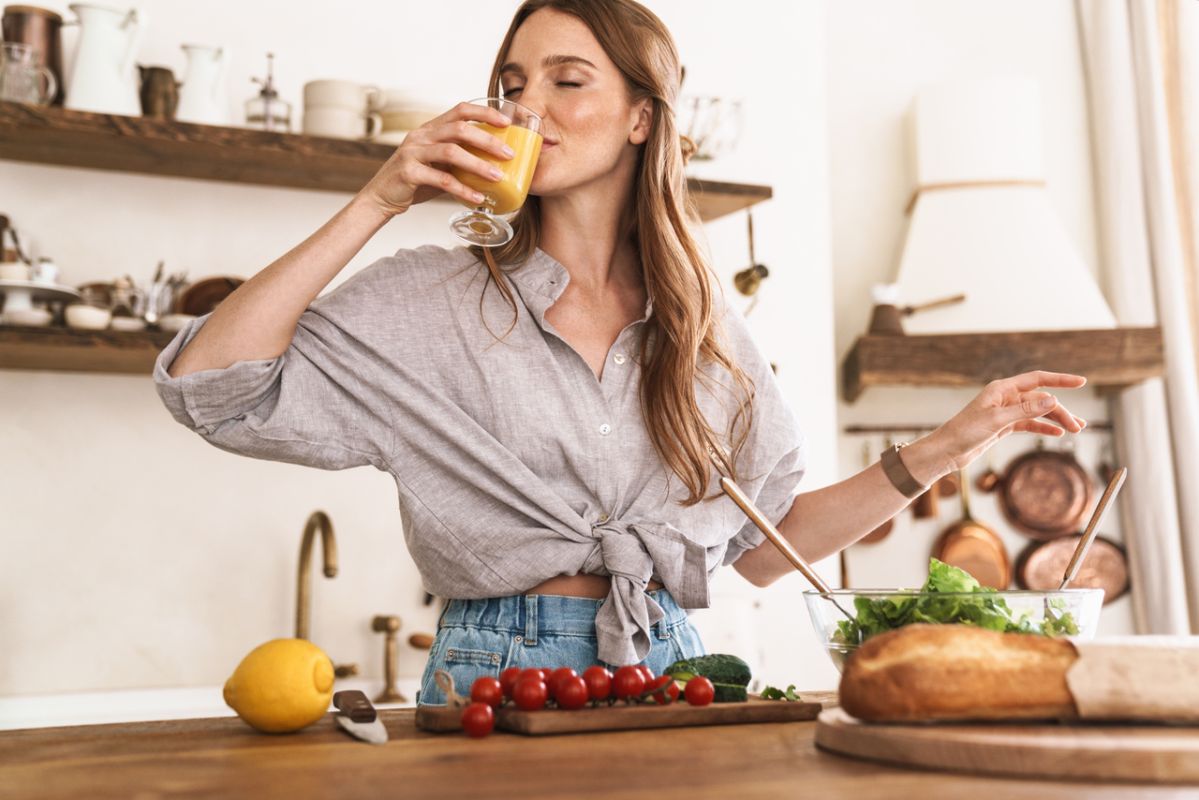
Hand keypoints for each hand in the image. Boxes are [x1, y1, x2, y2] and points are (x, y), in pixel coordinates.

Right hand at [357, 102, 514, 217]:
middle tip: (508, 154)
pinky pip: (441, 180)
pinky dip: (462, 189)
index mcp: (430, 129)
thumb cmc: (415, 181)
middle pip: (459, 129)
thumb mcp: (438, 164)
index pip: (460, 110)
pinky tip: (477, 197)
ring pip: (451, 152)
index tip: (506, 122)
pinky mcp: (408, 173)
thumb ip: (460, 159)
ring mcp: (413, 153)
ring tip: (498, 177)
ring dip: (478, 165)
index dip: (484, 113)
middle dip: (487, 140)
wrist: (381, 197)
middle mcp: (421, 136)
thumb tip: (496, 164)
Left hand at [926, 371, 1086, 474]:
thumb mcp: (997, 421)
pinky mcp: (1003, 426)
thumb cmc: (965, 432)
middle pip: (1041, 400)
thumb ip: (1025, 410)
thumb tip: (1053, 400)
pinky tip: (1057, 434)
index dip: (1060, 380)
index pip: (1037, 379)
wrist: (947, 451)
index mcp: (1002, 389)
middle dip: (1061, 411)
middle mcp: (1005, 398)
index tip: (1081, 381)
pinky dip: (1043, 428)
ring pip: (1037, 413)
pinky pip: (1029, 424)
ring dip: (1056, 420)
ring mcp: (1005, 412)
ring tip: (1076, 430)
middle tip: (1078, 427)